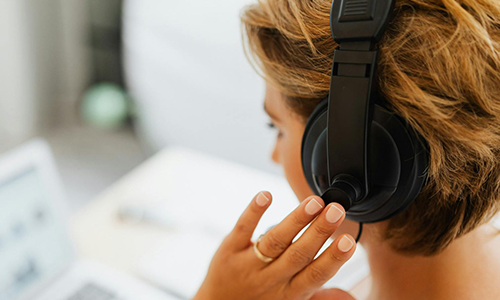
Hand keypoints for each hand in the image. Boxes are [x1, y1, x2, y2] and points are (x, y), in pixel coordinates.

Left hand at [192, 191, 357, 299]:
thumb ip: (320, 296)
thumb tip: (350, 297)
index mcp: (291, 292)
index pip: (315, 274)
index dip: (333, 258)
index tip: (348, 240)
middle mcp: (271, 279)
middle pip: (298, 254)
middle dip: (318, 231)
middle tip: (336, 210)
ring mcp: (249, 264)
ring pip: (274, 240)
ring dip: (295, 220)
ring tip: (313, 201)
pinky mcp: (229, 250)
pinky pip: (242, 229)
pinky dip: (253, 211)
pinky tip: (265, 195)